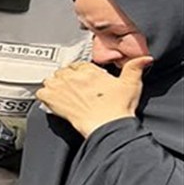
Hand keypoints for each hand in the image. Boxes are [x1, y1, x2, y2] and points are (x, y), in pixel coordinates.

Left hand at [36, 57, 151, 137]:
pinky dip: (44, 96)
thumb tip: (144, 59)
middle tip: (73, 89)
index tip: (82, 80)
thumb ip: (135, 68)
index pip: (78, 65)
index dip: (79, 73)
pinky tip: (51, 101)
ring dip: (54, 86)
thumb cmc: (118, 108)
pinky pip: (41, 93)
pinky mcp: (52, 100)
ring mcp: (61, 87)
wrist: (107, 124)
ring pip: (50, 80)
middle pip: (63, 72)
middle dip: (67, 79)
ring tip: (62, 94)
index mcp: (89, 70)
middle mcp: (72, 76)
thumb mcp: (131, 83)